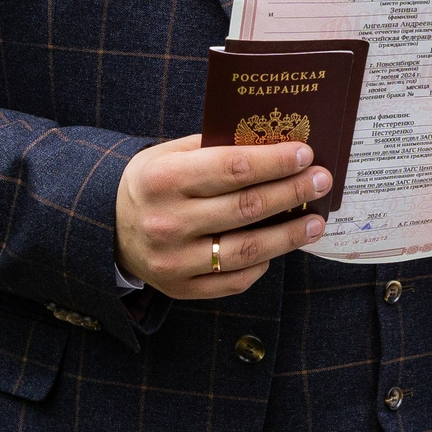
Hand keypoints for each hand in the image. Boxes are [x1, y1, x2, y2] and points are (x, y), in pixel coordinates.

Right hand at [114, 134, 329, 299]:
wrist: (109, 228)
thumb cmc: (153, 183)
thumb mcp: (169, 154)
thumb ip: (214, 148)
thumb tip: (273, 142)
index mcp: (164, 180)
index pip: (232, 168)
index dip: (274, 162)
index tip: (306, 154)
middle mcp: (168, 222)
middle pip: (246, 208)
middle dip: (292, 192)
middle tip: (322, 180)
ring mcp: (174, 261)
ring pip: (247, 250)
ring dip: (289, 235)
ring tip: (317, 221)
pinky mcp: (182, 289)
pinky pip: (234, 280)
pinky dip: (263, 264)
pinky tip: (281, 247)